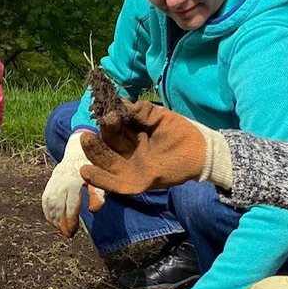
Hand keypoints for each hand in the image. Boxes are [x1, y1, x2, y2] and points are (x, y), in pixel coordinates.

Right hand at [41, 131, 102, 236]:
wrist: (82, 147)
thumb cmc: (97, 165)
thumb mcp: (102, 177)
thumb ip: (99, 193)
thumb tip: (94, 211)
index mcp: (75, 179)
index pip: (70, 204)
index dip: (70, 219)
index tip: (73, 231)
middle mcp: (62, 179)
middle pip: (58, 205)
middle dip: (61, 222)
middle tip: (68, 235)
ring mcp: (55, 179)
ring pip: (50, 202)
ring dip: (54, 219)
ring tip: (61, 231)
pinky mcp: (52, 180)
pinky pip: (45, 198)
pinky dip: (47, 211)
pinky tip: (52, 222)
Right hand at [78, 100, 231, 195]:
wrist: (202, 150)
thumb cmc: (181, 132)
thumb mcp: (159, 117)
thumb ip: (141, 111)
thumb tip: (120, 104)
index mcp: (131, 136)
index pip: (112, 129)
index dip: (108, 122)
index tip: (109, 113)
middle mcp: (128, 153)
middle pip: (106, 147)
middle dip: (97, 139)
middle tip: (93, 128)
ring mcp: (132, 168)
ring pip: (106, 164)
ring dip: (94, 155)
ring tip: (85, 141)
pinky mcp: (138, 182)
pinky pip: (116, 184)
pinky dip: (102, 180)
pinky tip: (87, 172)